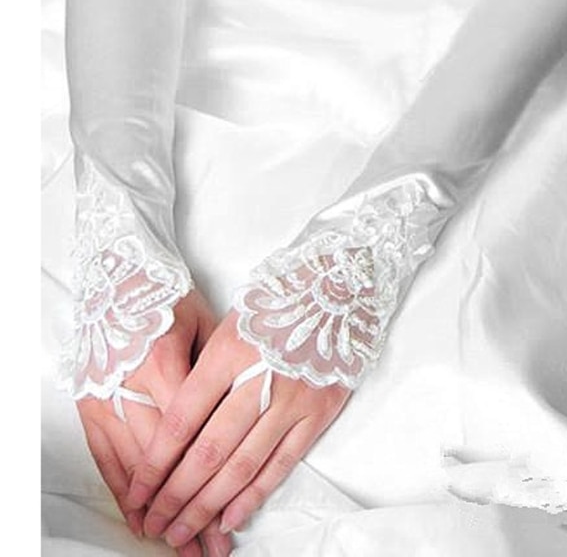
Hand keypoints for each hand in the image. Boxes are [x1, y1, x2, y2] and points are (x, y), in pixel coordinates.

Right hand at [76, 290, 232, 556]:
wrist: (119, 272)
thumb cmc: (170, 295)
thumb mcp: (207, 323)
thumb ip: (222, 373)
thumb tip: (243, 416)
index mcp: (167, 363)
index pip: (194, 438)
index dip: (212, 483)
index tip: (227, 518)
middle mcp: (132, 386)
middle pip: (167, 462)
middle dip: (189, 508)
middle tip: (209, 547)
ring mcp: (106, 397)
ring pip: (133, 466)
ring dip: (156, 509)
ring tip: (177, 542)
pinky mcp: (88, 402)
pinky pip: (105, 454)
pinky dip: (121, 488)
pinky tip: (136, 515)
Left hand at [127, 310, 351, 548]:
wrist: (337, 289)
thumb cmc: (275, 304)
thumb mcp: (230, 325)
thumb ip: (204, 373)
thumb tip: (175, 434)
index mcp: (229, 351)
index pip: (182, 419)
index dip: (156, 461)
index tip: (138, 490)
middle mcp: (260, 378)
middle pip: (209, 450)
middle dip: (176, 494)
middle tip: (155, 523)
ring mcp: (293, 398)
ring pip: (243, 463)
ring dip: (209, 504)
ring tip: (184, 530)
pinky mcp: (319, 411)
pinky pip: (283, 461)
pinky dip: (255, 493)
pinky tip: (231, 516)